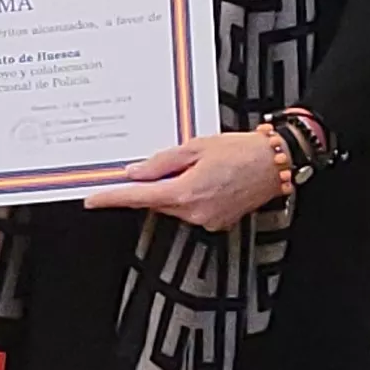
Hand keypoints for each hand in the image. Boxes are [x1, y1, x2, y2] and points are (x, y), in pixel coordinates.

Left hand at [82, 130, 285, 232]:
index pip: (138, 198)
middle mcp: (194, 213)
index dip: (112, 198)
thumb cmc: (242, 150)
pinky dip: (190, 195)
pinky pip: (192, 209)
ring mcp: (207, 220)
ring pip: (174, 206)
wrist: (276, 163)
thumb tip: (136, 173)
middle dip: (153, 185)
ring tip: (198, 166)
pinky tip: (207, 178)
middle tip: (166, 163)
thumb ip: (162, 162)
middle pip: (157, 202)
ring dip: (175, 188)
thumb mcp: (196, 146)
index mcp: (186, 192)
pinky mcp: (217, 222)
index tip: (92, 199)